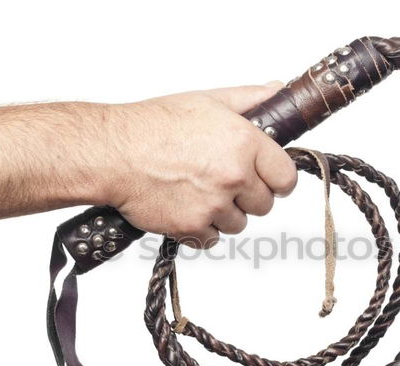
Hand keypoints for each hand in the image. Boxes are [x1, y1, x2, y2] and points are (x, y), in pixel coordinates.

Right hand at [95, 83, 297, 247]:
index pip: (285, 177)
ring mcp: (214, 204)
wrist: (113, 153)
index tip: (267, 180)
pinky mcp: (192, 227)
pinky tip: (185, 209)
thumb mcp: (206, 101)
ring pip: (238, 224)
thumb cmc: (153, 126)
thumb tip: (277, 91)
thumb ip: (248, 99)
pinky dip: (200, 230)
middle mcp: (234, 175)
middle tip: (221, 182)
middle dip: (246, 197)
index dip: (276, 180)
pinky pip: (212, 239)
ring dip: (222, 214)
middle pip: (264, 204)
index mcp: (244, 142)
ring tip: (197, 193)